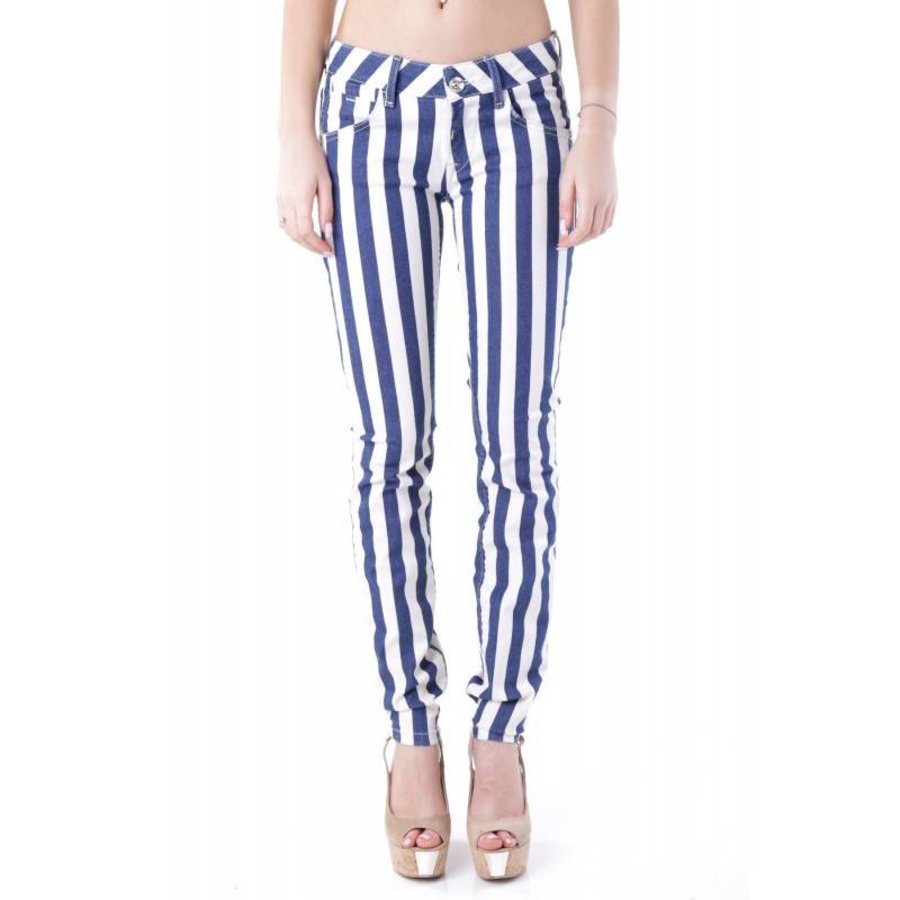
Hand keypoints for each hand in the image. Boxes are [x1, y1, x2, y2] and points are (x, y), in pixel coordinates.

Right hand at [276, 133, 333, 255]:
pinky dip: (294, 232)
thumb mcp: (326, 183)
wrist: (294, 141)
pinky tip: (306, 232)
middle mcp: (286, 202)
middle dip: (311, 247)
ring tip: (317, 243)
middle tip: (325, 251)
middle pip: (296, 236)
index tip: (329, 251)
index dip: (317, 245)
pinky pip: (283, 222)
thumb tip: (328, 232)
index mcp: (300, 198)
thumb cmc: (314, 159)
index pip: (306, 232)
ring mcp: (280, 200)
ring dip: (302, 241)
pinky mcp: (278, 197)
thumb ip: (327, 209)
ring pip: (288, 231)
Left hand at [557, 109, 616, 248]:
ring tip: (575, 235)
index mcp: (590, 197)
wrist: (598, 141)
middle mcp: (604, 200)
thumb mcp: (566, 180)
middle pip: (593, 232)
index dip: (571, 240)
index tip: (560, 243)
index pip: (582, 229)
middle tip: (565, 242)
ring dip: (589, 236)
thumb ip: (565, 205)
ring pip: (603, 228)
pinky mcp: (614, 196)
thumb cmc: (578, 158)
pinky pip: (609, 219)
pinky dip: (599, 228)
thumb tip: (564, 227)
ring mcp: (611, 198)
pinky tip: (588, 225)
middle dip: (579, 241)